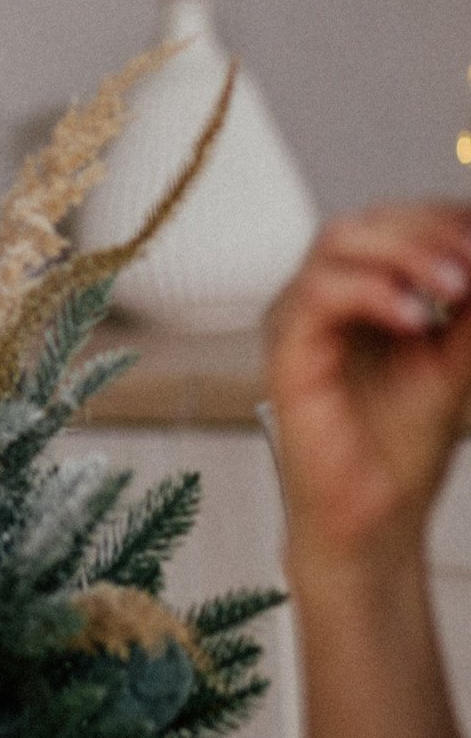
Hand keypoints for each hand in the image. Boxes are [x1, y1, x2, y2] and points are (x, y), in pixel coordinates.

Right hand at [264, 205, 470, 577]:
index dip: (443, 220)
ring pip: (337, 244)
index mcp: (357, 293)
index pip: (395, 224)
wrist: (374, 517)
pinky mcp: (285, 353)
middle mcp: (319, 297)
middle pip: (364, 223)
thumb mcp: (458, 359)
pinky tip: (416, 320)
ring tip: (456, 287)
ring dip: (405, 253)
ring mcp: (296, 321)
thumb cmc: (403, 446)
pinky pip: (317, 296)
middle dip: (430, 231)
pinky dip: (371, 294)